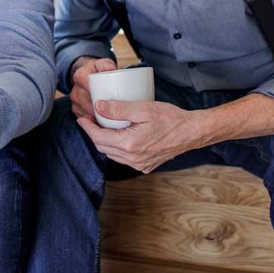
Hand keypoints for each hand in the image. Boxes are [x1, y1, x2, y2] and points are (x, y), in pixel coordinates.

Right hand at [69, 57, 116, 118]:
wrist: (87, 75)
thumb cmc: (98, 71)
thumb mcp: (104, 64)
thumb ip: (107, 65)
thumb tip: (110, 70)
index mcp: (80, 75)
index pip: (87, 85)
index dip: (96, 94)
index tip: (108, 100)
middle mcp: (75, 89)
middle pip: (85, 102)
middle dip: (97, 109)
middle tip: (111, 114)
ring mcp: (75, 100)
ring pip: (84, 112)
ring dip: (95, 117)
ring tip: (108, 120)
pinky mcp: (76, 109)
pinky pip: (83, 118)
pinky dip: (92, 122)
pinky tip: (100, 123)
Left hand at [76, 99, 198, 173]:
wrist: (191, 132)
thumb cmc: (170, 118)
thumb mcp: (143, 108)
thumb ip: (119, 108)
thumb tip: (98, 106)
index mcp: (130, 145)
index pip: (98, 138)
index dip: (87, 127)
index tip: (82, 118)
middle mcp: (133, 159)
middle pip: (103, 147)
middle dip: (94, 134)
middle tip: (90, 119)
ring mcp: (139, 164)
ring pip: (113, 154)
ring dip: (104, 142)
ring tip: (102, 126)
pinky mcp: (145, 166)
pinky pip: (124, 158)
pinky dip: (117, 148)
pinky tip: (119, 137)